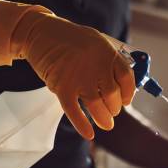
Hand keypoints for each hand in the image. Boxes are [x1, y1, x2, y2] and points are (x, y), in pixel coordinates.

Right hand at [0, 0, 135, 139]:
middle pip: (113, 95)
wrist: (38, 33)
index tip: (126, 101)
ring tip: (106, 124)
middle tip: (111, 111)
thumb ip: (108, 60)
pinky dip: (82, 124)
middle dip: (114, 107)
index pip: (127, 78)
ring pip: (97, 105)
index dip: (128, 93)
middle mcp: (96, 65)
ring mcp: (79, 77)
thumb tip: (122, 83)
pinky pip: (74, 111)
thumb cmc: (69, 38)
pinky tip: (89, 134)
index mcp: (107, 52)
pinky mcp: (62, 87)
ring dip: (103, 118)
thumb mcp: (95, 41)